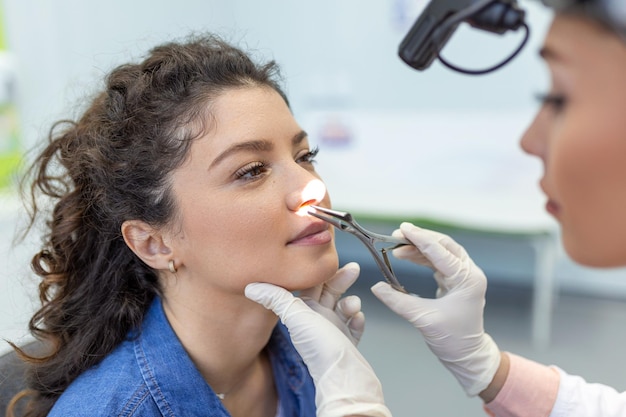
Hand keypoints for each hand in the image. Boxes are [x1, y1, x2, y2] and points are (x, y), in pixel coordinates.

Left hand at [245, 279, 390, 416]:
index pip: (310, 285)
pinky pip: (353, 326)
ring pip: (343, 307)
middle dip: (341, 280)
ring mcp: (333, 332)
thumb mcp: (296, 318)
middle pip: (329, 292)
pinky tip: (358, 318)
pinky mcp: (348, 344)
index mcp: (303, 313)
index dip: (320, 271)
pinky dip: (357, 320)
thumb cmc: (321, 350)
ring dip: (351, 302)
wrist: (345, 380)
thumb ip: (276, 299)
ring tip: (353, 306)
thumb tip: (251, 287)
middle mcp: (317, 321)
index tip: (331, 259)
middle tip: (354, 269)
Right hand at [370, 222, 500, 396]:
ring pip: (441, 252)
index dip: (420, 239)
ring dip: (419, 248)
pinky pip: (438, 263)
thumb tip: (376, 287)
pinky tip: (406, 257)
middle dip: (420, 238)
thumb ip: (398, 300)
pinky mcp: (455, 282)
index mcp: (467, 280)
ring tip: (397, 247)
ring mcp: (463, 277)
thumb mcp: (422, 319)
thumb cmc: (452, 340)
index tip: (402, 229)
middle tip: (398, 234)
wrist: (467, 356)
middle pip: (444, 245)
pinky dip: (422, 258)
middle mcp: (469, 274)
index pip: (440, 252)